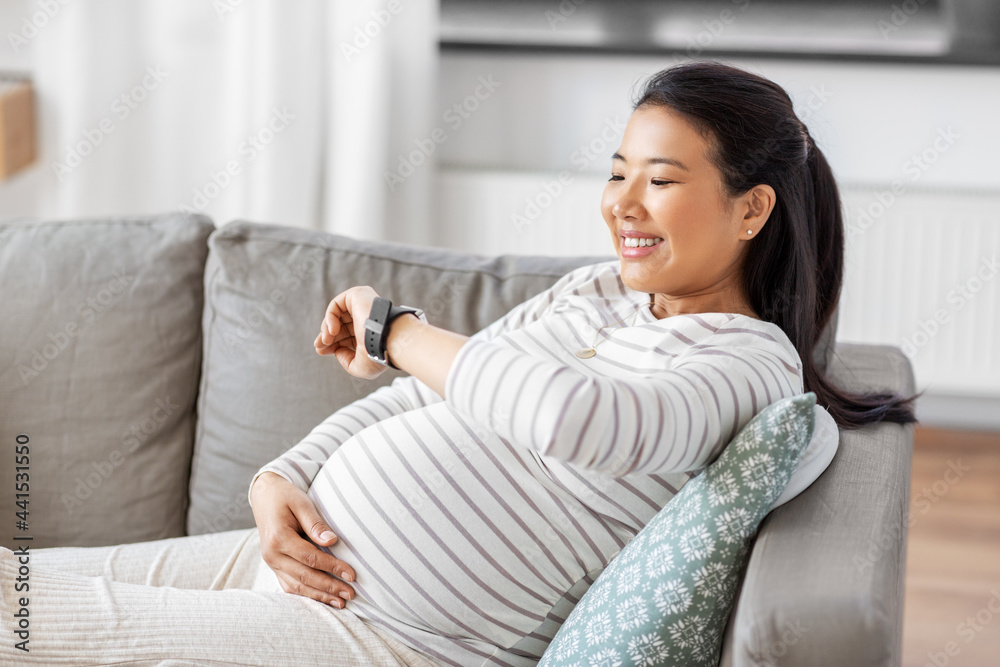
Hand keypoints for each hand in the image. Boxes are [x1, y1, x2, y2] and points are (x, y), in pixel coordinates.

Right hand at [250, 472, 355, 607]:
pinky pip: (289, 586)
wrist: (264, 497)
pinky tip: (322, 600)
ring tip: (341, 602)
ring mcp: (271, 563)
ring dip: (319, 596)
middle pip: (304, 576)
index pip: (310, 558)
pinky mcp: (274, 567)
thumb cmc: (286, 497)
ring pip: (296, 586)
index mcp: (278, 538)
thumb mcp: (302, 503)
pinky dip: (306, 595)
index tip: (352, 574)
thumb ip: (315, 523)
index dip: (332, 567)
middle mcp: (272, 555)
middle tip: (351, 594)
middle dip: (329, 587)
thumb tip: (332, 542)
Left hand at [314, 285, 386, 378]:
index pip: (346, 335)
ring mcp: (362, 305)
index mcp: (370, 333)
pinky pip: (336, 305)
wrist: (386, 339)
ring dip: (326, 329)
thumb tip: (337, 351)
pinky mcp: (357, 295)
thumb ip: (347, 361)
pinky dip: (329, 318)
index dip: (331, 343)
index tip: (321, 351)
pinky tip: (332, 331)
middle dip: (326, 337)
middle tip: (318, 347)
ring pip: (336, 315)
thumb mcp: (360, 367)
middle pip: (340, 326)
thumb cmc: (377, 354)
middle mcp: (367, 318)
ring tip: (325, 340)